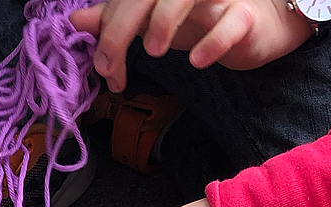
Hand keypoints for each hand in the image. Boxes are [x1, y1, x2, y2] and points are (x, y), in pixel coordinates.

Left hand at [71, 0, 311, 92]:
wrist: (254, 28)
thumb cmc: (200, 20)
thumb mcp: (152, 22)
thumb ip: (115, 20)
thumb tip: (77, 22)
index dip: (107, 31)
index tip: (103, 67)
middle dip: (121, 29)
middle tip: (112, 66)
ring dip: (163, 22)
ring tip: (153, 51)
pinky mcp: (246, 14)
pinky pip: (232, 22)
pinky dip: (213, 42)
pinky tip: (197, 60)